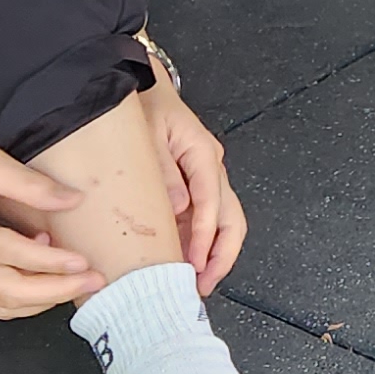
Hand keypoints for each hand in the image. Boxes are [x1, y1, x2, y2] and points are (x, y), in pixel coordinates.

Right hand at [0, 135, 103, 318]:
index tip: (82, 260)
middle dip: (55, 292)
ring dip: (41, 302)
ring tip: (74, 286)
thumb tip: (70, 200)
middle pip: (8, 292)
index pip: (10, 254)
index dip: (50, 263)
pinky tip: (42, 281)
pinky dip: (20, 299)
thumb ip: (29, 183)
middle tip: (91, 281)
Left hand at [147, 84, 248, 292]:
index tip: (195, 263)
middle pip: (232, 218)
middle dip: (222, 255)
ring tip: (197, 283)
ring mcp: (206, 179)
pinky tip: (185, 265)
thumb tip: (178, 206)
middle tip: (204, 284)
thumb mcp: (147, 133)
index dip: (205, 236)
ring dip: (214, 255)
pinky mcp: (195, 187)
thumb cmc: (144, 105)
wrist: (142, 89)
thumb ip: (162, 168)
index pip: (212, 202)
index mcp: (202, 153)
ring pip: (224, 223)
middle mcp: (211, 168)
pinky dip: (199, 245)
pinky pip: (205, 221)